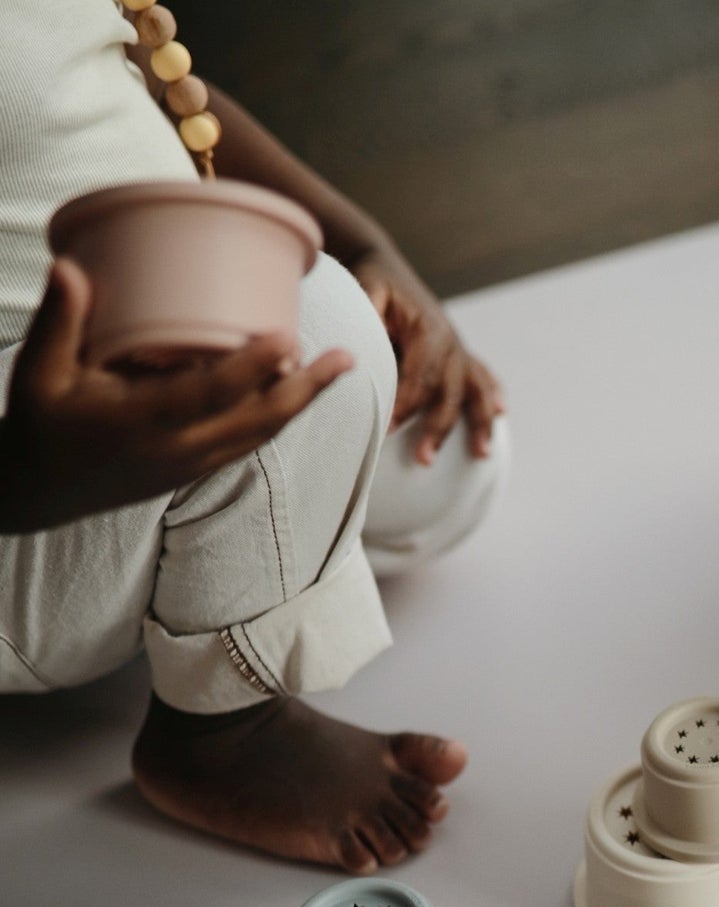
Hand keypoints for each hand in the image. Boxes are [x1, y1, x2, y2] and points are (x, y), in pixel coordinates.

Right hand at [1, 258, 351, 532]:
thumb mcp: (38, 373)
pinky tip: (299, 391)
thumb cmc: (41, 424)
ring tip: (335, 367)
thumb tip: (71, 267)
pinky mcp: (197, 470)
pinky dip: (279, 416)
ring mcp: (193, 464)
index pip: (210, 396)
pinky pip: (250, 441)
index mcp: (143, 424)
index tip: (287, 338)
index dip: (252, 369)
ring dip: (302, 401)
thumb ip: (59, 322)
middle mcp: (179, 450)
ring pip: (262, 434)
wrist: (39, 492)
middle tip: (347, 356)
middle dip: (307, 389)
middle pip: (259, 421)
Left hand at [349, 244, 503, 463]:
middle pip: (450, 392)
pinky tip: (503, 413)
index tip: (390, 428)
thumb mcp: (366, 291)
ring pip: (474, 391)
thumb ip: (369, 316)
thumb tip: (365, 344)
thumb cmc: (372, 282)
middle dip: (439, 427)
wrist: (384, 263)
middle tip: (424, 459)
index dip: (407, 404)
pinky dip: (492, 395)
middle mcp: (451, 342)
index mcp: (430, 330)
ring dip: (480, 423)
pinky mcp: (460, 353)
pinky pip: (482, 377)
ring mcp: (459, 349)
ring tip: (480, 454)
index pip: (422, 375)